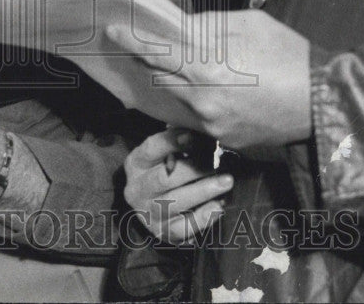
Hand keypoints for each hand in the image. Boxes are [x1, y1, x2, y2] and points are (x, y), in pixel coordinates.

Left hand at [107, 9, 311, 158]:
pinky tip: (199, 89)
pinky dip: (192, 102)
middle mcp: (203, 101)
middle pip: (159, 80)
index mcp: (207, 69)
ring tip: (166, 66)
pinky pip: (197, 117)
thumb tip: (186, 27)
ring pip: (177, 101)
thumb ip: (211, 24)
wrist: (323, 102)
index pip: (157, 53)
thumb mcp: (250, 24)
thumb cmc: (289, 55)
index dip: (132, 41)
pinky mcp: (223, 139)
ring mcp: (212, 125)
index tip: (112, 30)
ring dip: (169, 84)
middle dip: (146, 62)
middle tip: (133, 46)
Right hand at [124, 128, 231, 244]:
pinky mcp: (163, 233)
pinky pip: (184, 228)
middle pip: (165, 178)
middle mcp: (137, 190)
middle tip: (220, 163)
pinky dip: (203, 217)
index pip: (152, 148)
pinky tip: (219, 206)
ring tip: (226, 181)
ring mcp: (149, 214)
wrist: (151, 209)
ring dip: (204, 191)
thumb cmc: (164, 171)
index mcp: (136, 164)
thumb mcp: (163, 154)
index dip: (173, 141)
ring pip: (176, 202)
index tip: (195, 136)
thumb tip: (202, 131)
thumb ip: (180, 141)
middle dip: (194, 169)